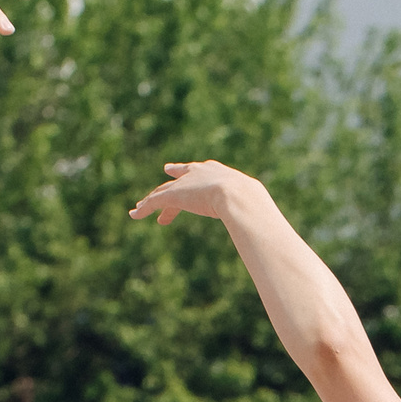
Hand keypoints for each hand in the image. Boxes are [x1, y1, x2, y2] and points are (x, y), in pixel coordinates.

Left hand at [130, 159, 259, 226]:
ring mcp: (186, 183)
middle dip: (174, 179)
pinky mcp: (173, 194)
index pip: (204, 174)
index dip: (199, 177)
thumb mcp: (252, 206)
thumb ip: (253, 215)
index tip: (194, 177)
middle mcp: (199, 173)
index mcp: (219, 173)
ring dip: (152, 201)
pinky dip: (144, 209)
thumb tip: (266, 228)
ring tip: (141, 208)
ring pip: (164, 191)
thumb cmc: (250, 202)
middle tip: (168, 174)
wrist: (239, 195)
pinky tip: (134, 215)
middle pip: (182, 178)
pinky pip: (154, 201)